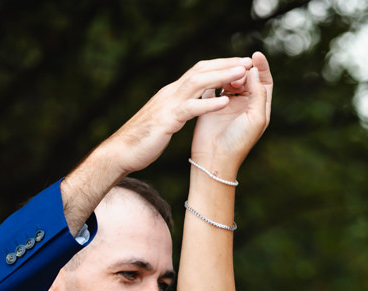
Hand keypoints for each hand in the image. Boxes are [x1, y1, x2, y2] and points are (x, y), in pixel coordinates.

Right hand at [100, 56, 255, 175]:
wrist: (120, 152)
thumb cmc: (142, 139)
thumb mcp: (163, 118)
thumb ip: (176, 108)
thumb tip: (190, 103)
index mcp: (171, 93)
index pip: (198, 71)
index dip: (219, 66)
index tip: (239, 64)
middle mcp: (170, 93)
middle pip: (200, 71)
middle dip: (225, 65)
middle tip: (247, 61)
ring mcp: (167, 105)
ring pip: (198, 84)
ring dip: (221, 77)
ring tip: (242, 74)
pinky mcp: (166, 120)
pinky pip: (190, 108)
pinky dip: (208, 104)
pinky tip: (225, 102)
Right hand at [190, 52, 272, 177]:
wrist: (215, 157)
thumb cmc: (239, 142)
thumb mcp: (256, 117)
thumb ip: (258, 93)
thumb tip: (254, 71)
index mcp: (258, 106)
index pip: (263, 80)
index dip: (261, 66)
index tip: (255, 55)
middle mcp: (244, 103)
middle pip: (247, 77)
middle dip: (243, 70)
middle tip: (238, 71)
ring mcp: (227, 104)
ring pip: (231, 80)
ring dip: (230, 74)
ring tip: (228, 74)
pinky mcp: (210, 106)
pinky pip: (214, 87)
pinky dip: (215, 79)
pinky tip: (214, 76)